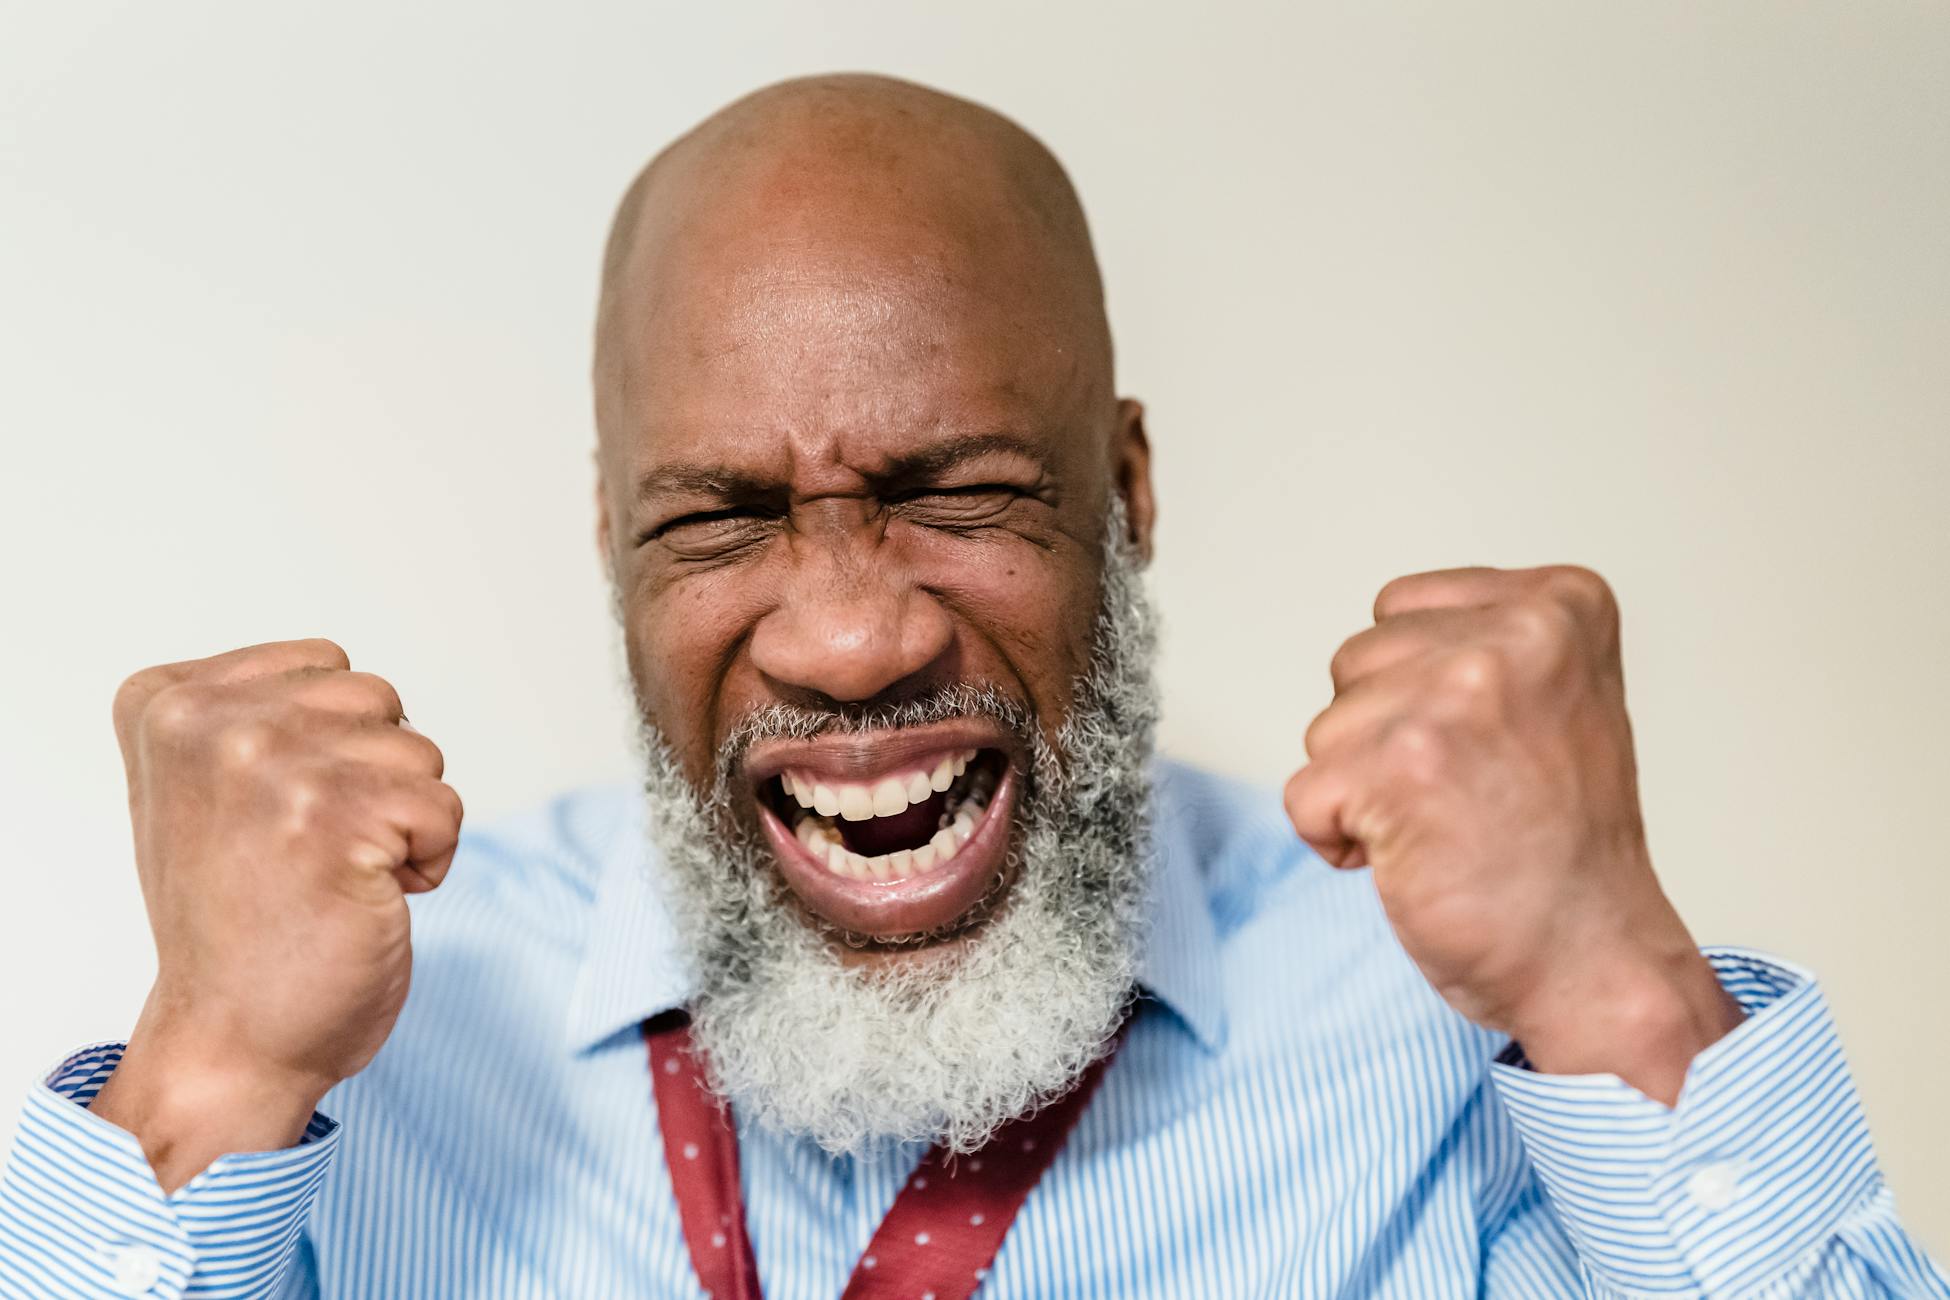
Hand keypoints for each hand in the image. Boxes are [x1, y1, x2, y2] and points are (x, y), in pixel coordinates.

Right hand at [89, 638, 461, 1189]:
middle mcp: (208, 725)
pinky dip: (429, 861)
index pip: (324, 666)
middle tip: (309, 852)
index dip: (330, 746)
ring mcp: (270, 768)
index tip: (271, 815)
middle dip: (373, 776)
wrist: (230, 1040)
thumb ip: (255, 713)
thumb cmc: (237, 920)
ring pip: (418, 752)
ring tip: (332, 877)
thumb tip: (340, 677)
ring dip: (401, 821)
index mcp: (167, 702)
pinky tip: (363, 901)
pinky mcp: (336, 820)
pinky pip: (445, 808)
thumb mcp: (206, 786)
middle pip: (377, 700)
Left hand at [1283, 566, 1741, 1102]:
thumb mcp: (1555, 701)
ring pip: (1326, 728)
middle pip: (1355, 664)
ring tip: (1447, 829)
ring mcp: (1460, 698)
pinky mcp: (1403, 768)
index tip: (1489, 749)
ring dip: (1363, 791)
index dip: (1415, 693)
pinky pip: (1304, 794)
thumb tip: (1377, 646)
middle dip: (1383, 738)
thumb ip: (1479, 647)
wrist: (1595, 959)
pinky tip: (1414, 862)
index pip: (1401, 610)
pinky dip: (1335, 841)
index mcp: (1561, 606)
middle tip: (1467, 797)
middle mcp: (1519, 637)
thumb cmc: (1562, 846)